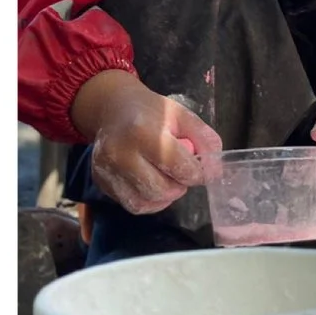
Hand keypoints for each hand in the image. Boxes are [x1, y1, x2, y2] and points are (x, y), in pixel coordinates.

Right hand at [70, 70, 219, 212]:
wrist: (112, 108)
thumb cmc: (151, 112)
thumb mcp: (182, 116)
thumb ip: (204, 140)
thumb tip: (214, 172)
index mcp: (142, 132)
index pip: (180, 168)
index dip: (197, 173)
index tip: (199, 169)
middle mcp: (120, 154)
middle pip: (163, 190)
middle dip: (179, 185)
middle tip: (179, 171)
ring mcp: (107, 170)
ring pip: (148, 202)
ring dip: (165, 195)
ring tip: (165, 176)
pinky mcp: (101, 182)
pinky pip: (134, 205)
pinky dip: (149, 200)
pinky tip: (151, 183)